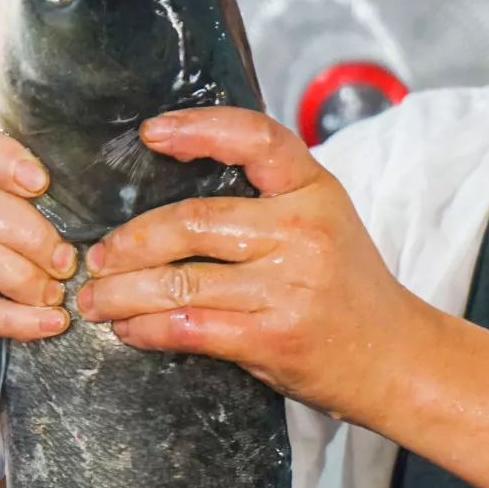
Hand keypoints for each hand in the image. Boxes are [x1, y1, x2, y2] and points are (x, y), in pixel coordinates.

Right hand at [0, 114, 74, 377]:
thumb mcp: (6, 210)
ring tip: (57, 293)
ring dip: (22, 275)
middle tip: (68, 261)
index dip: (3, 157)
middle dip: (30, 233)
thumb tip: (93, 199)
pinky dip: (15, 318)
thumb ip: (33, 195)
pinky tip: (49, 323)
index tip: (42, 183)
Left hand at [75, 107, 419, 425]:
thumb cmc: (347, 289)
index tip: (151, 133)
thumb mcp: (324, 221)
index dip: (199, 129)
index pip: (255, 139)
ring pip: (179, 283)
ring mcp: (287, 287)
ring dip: (122, 294)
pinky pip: (189, 329)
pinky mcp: (271, 338)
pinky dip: (147, 330)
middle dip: (130, 243)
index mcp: (314, 190)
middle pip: (192, 222)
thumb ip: (266, 200)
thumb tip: (172, 195)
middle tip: (96, 257)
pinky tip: (128, 330)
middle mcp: (301, 232)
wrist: (393, 358)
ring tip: (95, 300)